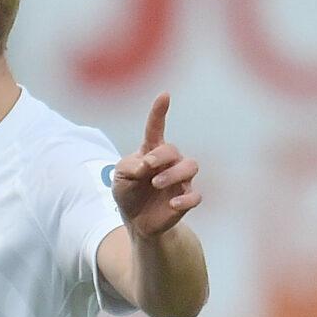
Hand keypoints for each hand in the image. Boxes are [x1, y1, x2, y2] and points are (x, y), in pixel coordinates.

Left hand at [109, 94, 200, 239]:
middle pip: (174, 150)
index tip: (164, 95)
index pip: (156, 128)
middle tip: (147, 168)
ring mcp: (181, 180)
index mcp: (151, 152)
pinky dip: (186, 199)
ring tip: (156, 183)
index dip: (159, 112)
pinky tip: (172, 204)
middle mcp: (170, 162)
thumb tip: (147, 165)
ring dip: (174, 174)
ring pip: (191, 166)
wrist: (136, 221)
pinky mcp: (186, 199)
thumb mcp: (120, 176)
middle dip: (161, 156)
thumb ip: (130, 165)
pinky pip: (196, 196)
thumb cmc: (129, 192)